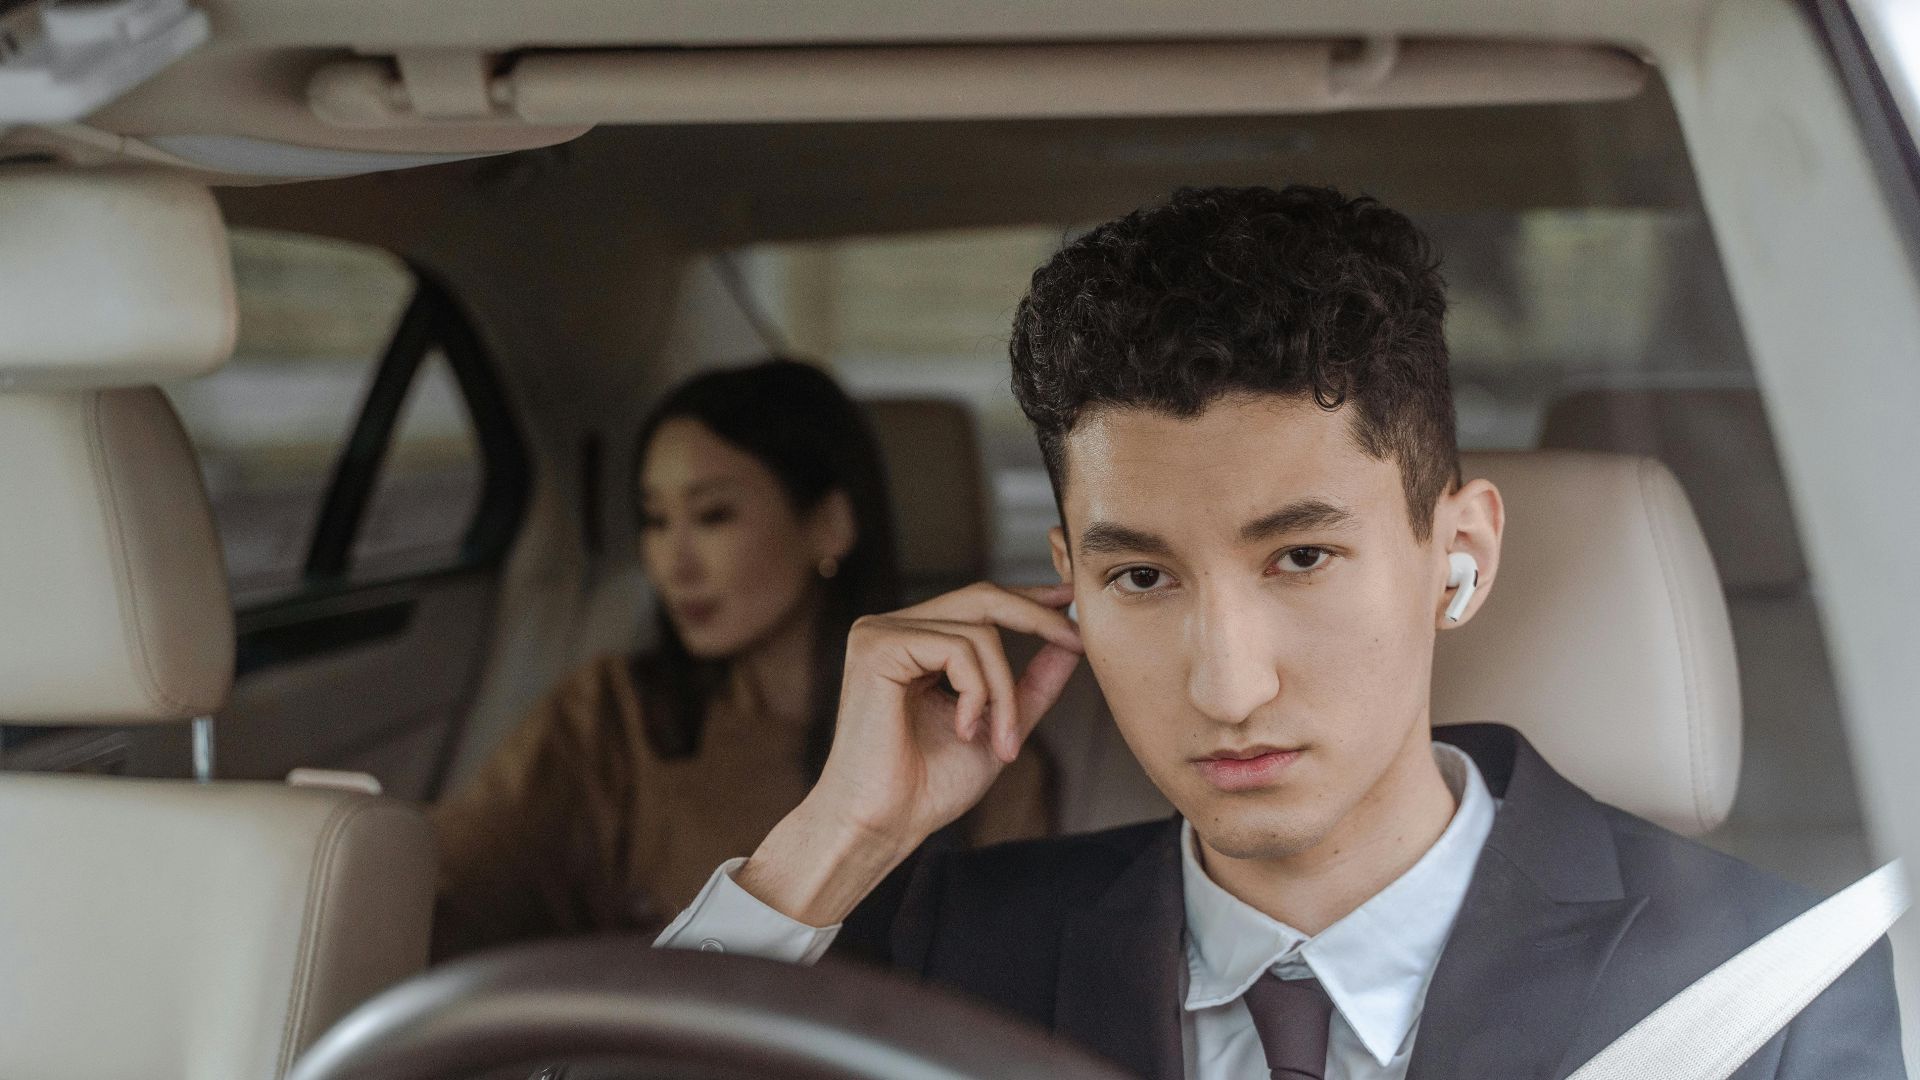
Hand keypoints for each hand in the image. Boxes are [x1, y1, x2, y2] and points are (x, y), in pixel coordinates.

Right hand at [739, 581, 1083, 924]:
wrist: (884, 825)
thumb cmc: (929, 787)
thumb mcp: (998, 724)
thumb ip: (1032, 682)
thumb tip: (1072, 642)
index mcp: (915, 643)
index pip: (979, 603)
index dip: (1030, 599)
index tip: (1072, 602)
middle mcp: (893, 629)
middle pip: (982, 598)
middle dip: (1037, 618)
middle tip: (1077, 642)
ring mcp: (880, 633)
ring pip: (979, 632)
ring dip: (1004, 692)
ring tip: (1001, 743)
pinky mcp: (877, 647)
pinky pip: (958, 650)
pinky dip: (977, 692)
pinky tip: (963, 730)